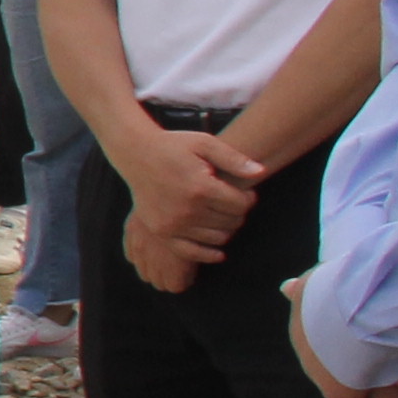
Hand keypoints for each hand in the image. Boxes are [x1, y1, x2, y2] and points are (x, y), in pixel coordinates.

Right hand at [113, 131, 261, 293]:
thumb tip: (260, 172)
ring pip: (216, 238)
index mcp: (200, 187)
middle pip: (230, 222)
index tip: (247, 194)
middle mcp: (187, 209)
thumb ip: (233, 159)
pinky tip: (219, 253)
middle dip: (238, 213)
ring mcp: (173, 223)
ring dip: (226, 229)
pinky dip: (208, 254)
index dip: (249, 199)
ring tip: (221, 216)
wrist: (137, 155)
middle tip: (233, 204)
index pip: (240, 204)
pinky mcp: (162, 232)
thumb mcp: (204, 143)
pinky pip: (192, 252)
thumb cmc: (174, 147)